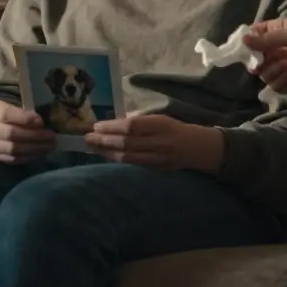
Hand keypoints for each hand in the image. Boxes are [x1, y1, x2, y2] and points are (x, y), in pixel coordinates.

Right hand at [0, 99, 55, 163]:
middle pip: (10, 134)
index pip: (6, 114)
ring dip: (34, 148)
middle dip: (34, 135)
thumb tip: (48, 118)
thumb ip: (27, 109)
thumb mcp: (13, 104)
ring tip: (50, 145)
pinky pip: (13, 160)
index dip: (24, 119)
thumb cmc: (8, 112)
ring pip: (12, 149)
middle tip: (51, 136)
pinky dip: (29, 157)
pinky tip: (41, 152)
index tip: (41, 122)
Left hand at [85, 113, 224, 171]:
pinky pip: (133, 163)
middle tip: (87, 138)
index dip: (112, 127)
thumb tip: (117, 122)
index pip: (132, 127)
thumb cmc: (177, 128)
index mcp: (161, 125)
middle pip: (127, 143)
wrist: (198, 148)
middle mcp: (160, 142)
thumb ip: (141, 120)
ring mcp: (158, 158)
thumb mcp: (162, 117)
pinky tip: (106, 154)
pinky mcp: (156, 169)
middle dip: (104, 140)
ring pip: (128, 157)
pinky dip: (117, 159)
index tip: (97, 126)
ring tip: (92, 147)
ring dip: (107, 152)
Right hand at [243, 18, 286, 92]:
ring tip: (286, 67)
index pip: (255, 34)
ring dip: (271, 71)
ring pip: (264, 73)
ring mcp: (284, 65)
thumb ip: (270, 38)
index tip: (242, 49)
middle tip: (261, 64)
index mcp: (279, 31)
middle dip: (257, 61)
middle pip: (256, 56)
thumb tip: (244, 39)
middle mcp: (279, 48)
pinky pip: (275, 85)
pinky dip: (280, 81)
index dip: (247, 41)